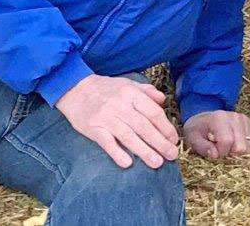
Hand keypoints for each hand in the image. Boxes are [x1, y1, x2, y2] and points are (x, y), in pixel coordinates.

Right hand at [55, 74, 179, 168]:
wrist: (75, 89)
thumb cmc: (106, 89)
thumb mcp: (128, 84)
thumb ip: (147, 92)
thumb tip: (163, 101)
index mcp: (131, 94)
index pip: (153, 113)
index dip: (166, 128)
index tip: (174, 140)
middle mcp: (120, 105)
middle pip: (144, 127)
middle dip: (160, 143)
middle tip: (171, 155)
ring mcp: (106, 117)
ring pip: (129, 136)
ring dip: (144, 151)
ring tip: (157, 162)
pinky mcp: (93, 128)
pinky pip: (107, 143)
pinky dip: (117, 153)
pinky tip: (128, 164)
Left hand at [182, 110, 249, 159]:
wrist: (202, 119)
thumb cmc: (197, 130)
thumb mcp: (192, 139)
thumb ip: (202, 147)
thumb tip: (215, 155)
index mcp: (219, 118)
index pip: (227, 141)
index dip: (221, 152)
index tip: (213, 152)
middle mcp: (234, 116)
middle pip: (240, 146)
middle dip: (230, 153)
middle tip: (220, 149)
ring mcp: (243, 118)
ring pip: (247, 145)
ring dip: (236, 149)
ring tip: (225, 145)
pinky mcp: (248, 122)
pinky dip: (241, 145)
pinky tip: (232, 141)